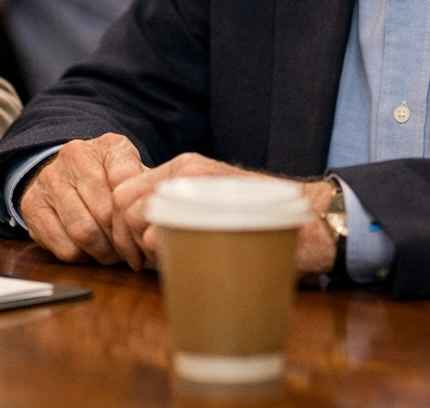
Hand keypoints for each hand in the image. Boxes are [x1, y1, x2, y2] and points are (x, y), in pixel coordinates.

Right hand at [19, 134, 147, 268]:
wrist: (68, 174)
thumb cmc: (109, 181)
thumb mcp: (133, 175)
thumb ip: (146, 189)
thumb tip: (161, 213)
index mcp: (107, 145)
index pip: (126, 183)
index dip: (136, 217)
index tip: (144, 233)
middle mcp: (74, 155)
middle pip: (105, 213)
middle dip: (121, 241)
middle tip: (131, 254)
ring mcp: (49, 178)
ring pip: (84, 231)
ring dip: (103, 252)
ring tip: (112, 254)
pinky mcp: (31, 204)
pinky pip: (63, 246)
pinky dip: (81, 256)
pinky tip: (89, 250)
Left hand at [111, 153, 339, 273]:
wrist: (309, 222)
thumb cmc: (260, 220)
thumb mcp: (214, 201)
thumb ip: (179, 208)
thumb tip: (138, 233)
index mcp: (182, 167)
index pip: (123, 189)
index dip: (120, 221)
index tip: (131, 247)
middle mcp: (184, 171)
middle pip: (123, 204)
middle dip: (124, 236)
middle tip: (141, 260)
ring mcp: (196, 187)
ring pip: (136, 219)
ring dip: (139, 247)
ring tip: (161, 261)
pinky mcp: (208, 210)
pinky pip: (160, 235)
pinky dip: (158, 255)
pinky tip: (177, 262)